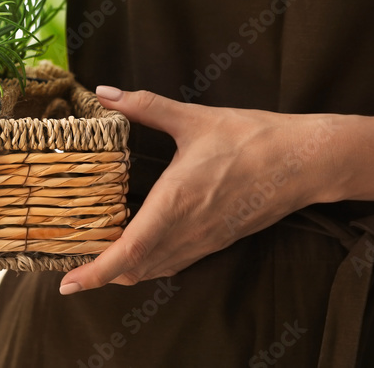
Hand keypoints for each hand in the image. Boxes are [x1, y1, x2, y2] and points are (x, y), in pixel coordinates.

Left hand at [60, 86, 343, 293]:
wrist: (304, 162)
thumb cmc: (250, 137)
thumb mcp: (192, 118)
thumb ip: (145, 105)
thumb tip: (105, 92)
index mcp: (175, 203)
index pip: (128, 250)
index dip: (96, 271)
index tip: (69, 282)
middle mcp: (187, 230)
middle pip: (135, 268)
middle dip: (100, 274)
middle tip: (70, 267)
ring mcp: (204, 240)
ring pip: (155, 269)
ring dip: (124, 272)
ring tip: (96, 263)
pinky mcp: (218, 240)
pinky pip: (175, 263)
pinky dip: (149, 265)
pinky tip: (139, 255)